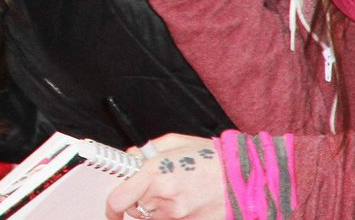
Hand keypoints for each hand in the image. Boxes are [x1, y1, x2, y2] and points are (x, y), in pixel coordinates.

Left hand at [105, 134, 222, 219]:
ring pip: (152, 218)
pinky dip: (172, 215)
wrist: (244, 178)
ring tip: (176, 191)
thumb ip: (145, 151)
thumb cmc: (211, 158)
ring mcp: (177, 215)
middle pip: (135, 209)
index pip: (118, 199)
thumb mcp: (174, 142)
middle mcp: (163, 198)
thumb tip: (130, 157)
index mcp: (155, 174)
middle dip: (139, 199)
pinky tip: (185, 201)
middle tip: (154, 187)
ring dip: (156, 208)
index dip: (111, 205)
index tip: (112, 207)